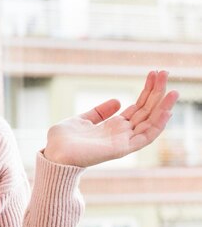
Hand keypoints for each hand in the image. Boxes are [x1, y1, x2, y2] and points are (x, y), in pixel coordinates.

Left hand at [43, 70, 178, 167]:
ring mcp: (123, 141)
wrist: (54, 154)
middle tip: (165, 72)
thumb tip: (118, 100)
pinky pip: (145, 137)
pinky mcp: (122, 148)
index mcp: (113, 127)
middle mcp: (122, 134)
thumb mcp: (83, 120)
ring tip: (173, 90)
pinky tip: (166, 110)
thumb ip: (100, 112)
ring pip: (150, 123)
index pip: (137, 107)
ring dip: (163, 107)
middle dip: (156, 93)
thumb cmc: (64, 140)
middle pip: (146, 111)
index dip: (146, 91)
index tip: (154, 74)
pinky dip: (157, 124)